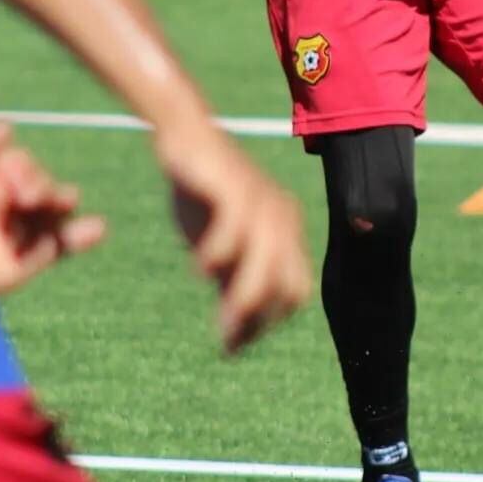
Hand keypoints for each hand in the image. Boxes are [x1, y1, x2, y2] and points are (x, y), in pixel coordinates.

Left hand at [0, 122, 106, 295]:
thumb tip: (7, 125)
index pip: (21, 164)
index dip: (26, 169)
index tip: (16, 183)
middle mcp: (4, 207)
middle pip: (42, 183)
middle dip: (42, 185)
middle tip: (29, 199)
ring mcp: (17, 233)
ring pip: (54, 210)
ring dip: (62, 201)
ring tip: (61, 203)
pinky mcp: (27, 261)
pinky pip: (62, 245)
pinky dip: (82, 236)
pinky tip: (98, 227)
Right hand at [157, 126, 312, 352]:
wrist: (187, 138)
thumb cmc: (206, 195)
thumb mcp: (221, 247)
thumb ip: (232, 285)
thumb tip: (234, 342)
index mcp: (286, 234)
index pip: (295, 292)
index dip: (269, 323)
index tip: (234, 343)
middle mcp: (282, 219)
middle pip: (290, 284)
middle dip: (260, 318)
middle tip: (225, 336)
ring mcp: (261, 201)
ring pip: (268, 261)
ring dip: (245, 295)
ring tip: (220, 319)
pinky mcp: (234, 186)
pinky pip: (236, 228)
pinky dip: (219, 254)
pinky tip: (198, 268)